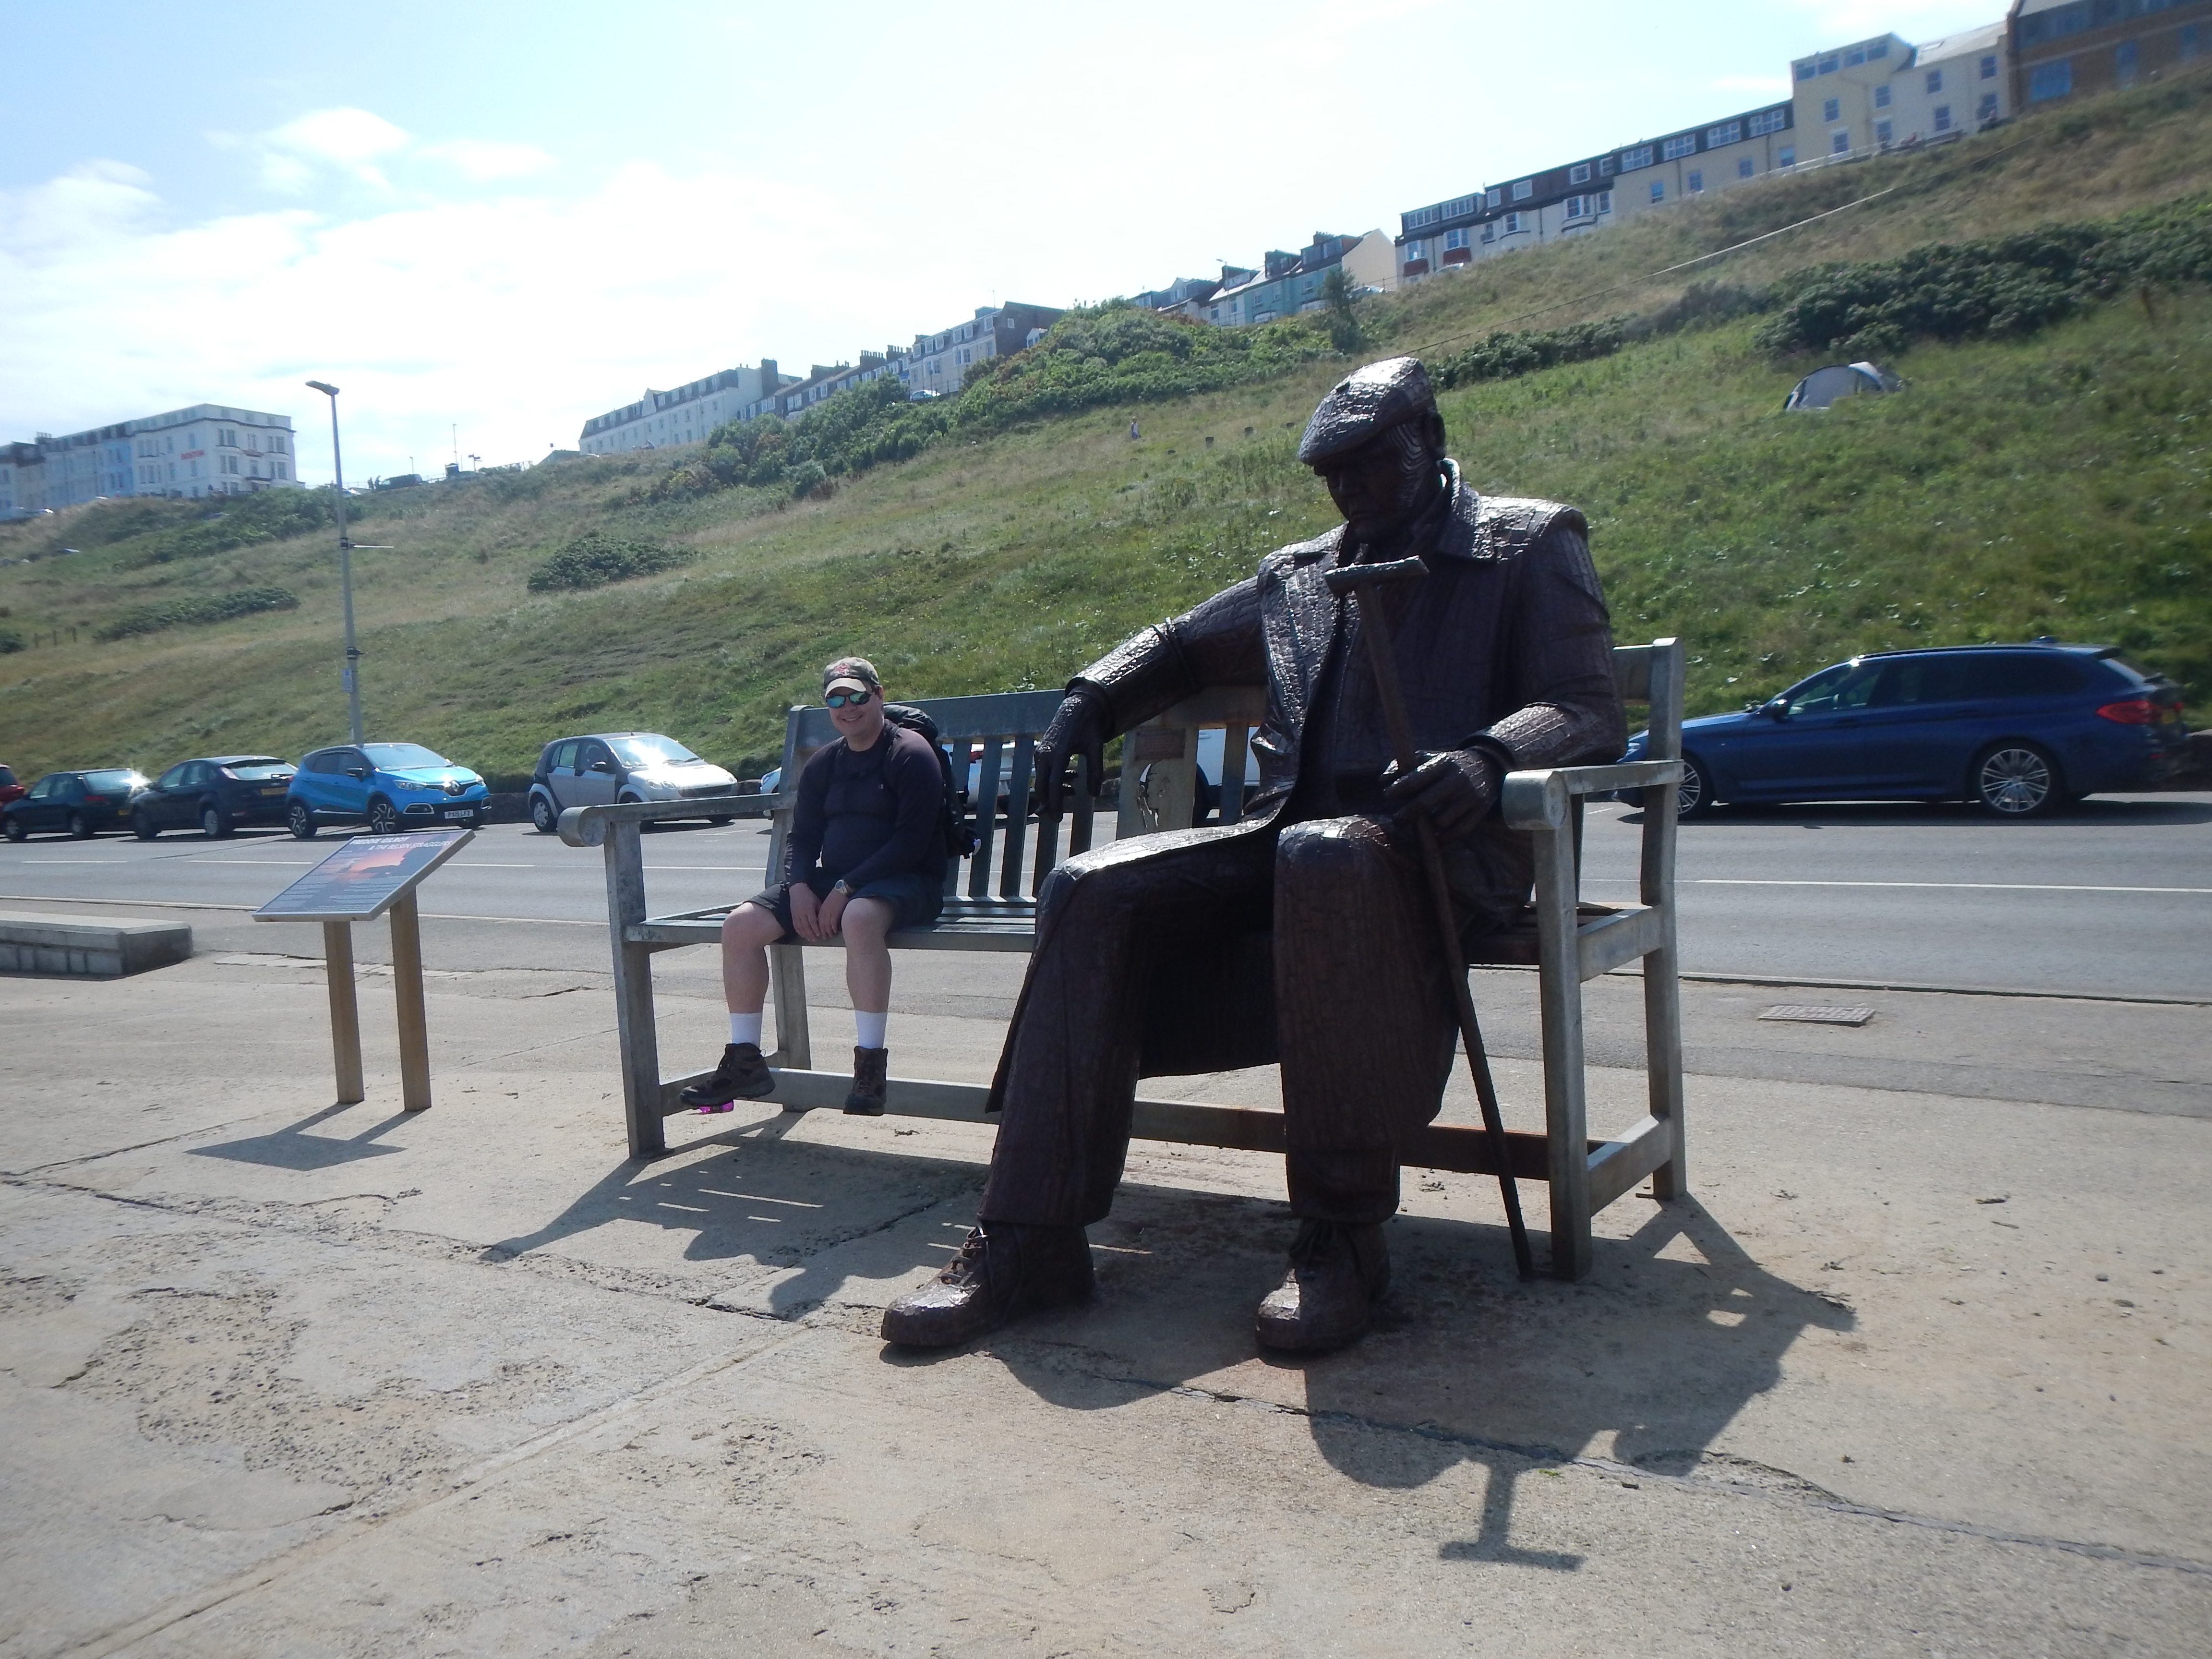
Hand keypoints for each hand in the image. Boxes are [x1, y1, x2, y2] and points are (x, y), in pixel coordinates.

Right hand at [788, 882, 825, 940]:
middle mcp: (801, 913)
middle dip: (811, 934)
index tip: (819, 935)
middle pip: (806, 926)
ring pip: (800, 927)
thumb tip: (824, 921)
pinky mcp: (792, 915)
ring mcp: (796, 914)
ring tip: (809, 939)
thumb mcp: (817, 902)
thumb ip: (820, 911)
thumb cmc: (810, 896)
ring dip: (805, 934)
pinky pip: (795, 925)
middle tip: (815, 940)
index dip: (816, 929)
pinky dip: (799, 931)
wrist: (797, 891)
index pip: (812, 922)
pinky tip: (802, 935)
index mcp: (808, 909)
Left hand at [814, 885, 849, 937]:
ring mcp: (829, 912)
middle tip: (824, 937)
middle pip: (820, 925)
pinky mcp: (835, 913)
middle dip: (822, 932)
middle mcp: (823, 912)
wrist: (841, 890)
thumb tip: (827, 920)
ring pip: (826, 925)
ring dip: (828, 932)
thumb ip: (826, 912)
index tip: (820, 933)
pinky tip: (835, 931)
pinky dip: (833, 928)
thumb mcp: (828, 904)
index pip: (817, 922)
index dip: (818, 929)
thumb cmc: (836, 897)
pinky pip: (832, 923)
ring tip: (830, 936)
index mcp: (821, 910)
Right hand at [1034, 686, 1108, 819]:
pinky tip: (1071, 777)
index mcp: (1058, 754)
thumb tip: (1094, 795)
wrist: (1076, 708)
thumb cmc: (1088, 728)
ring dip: (1055, 789)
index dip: (1055, 804)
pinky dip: (1053, 779)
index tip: (1058, 818)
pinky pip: (1043, 772)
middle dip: (1048, 803)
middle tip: (1057, 817)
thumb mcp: (1096, 749)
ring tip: (1074, 789)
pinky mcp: (1041, 751)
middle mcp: (1045, 754)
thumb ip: (1096, 772)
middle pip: (1041, 787)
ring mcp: (1041, 752)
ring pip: (1041, 780)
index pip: (1053, 786)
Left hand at [1382, 748, 1499, 838]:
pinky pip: (1460, 831)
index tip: (1387, 795)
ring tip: (1419, 826)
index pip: (1416, 778)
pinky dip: (1445, 839)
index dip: (1399, 788)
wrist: (1487, 767)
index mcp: (1443, 764)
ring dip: (1428, 827)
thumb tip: (1382, 780)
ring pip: (1442, 820)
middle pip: (1425, 803)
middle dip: (1407, 815)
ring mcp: (1470, 796)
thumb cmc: (1447, 765)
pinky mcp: (1480, 810)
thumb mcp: (1428, 757)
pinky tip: (1434, 839)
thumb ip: (1403, 765)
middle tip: (1397, 821)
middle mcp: (1457, 779)